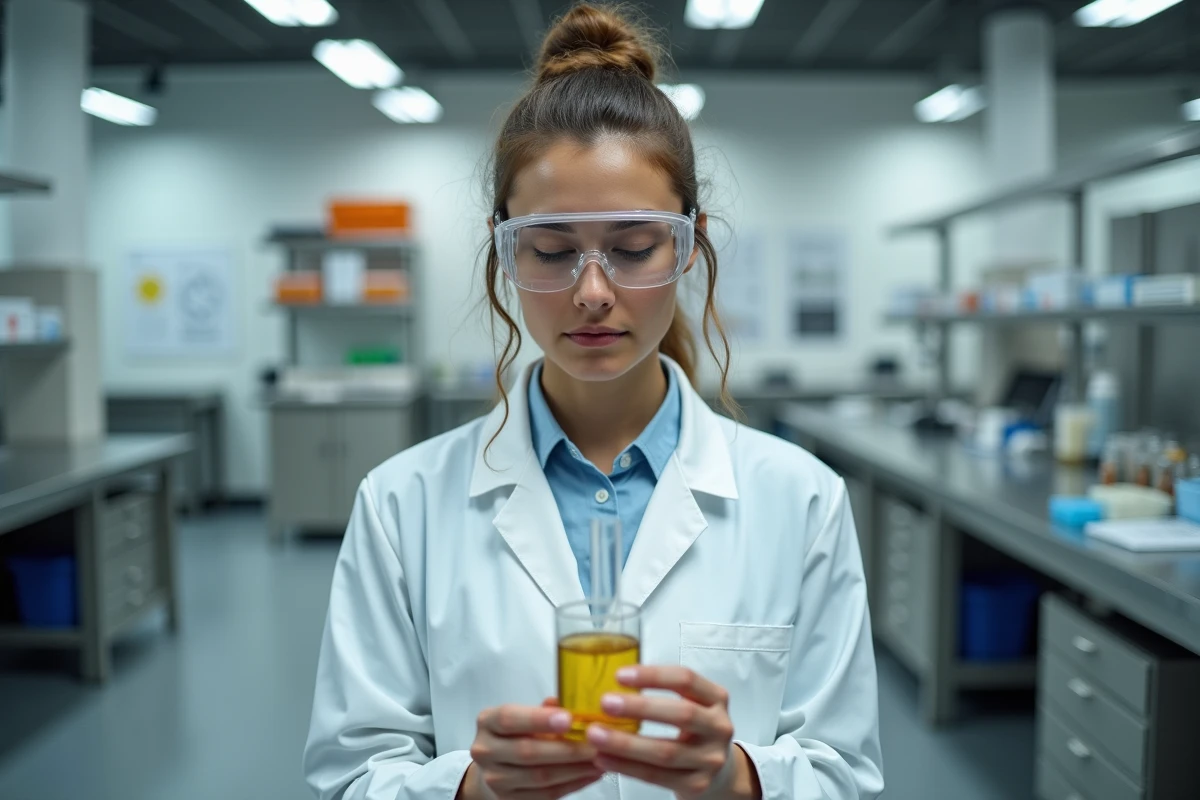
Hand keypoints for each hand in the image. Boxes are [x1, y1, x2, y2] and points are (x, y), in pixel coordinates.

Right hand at [461, 703, 603, 799]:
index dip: (539, 719)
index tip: (568, 719)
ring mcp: (496, 780)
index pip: (509, 718)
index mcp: (488, 722)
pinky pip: (547, 794)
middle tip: (596, 743)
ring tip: (600, 759)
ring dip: (575, 768)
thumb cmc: (513, 735)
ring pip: (541, 776)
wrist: (493, 769)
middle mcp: (486, 751)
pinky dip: (573, 783)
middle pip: (527, 751)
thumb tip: (569, 704)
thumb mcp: (521, 716)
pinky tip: (590, 773)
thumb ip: (544, 710)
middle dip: (567, 748)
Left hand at [585, 666, 760, 799]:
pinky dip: (627, 767)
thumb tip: (613, 682)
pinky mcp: (697, 785)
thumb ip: (662, 692)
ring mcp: (710, 759)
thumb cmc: (695, 728)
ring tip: (596, 735)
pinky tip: (605, 758)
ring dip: (626, 743)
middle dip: (639, 708)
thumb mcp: (690, 702)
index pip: (686, 679)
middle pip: (681, 714)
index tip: (621, 675)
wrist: (719, 769)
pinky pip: (656, 776)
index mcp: (716, 698)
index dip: (653, 676)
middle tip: (606, 703)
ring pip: (666, 751)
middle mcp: (718, 727)